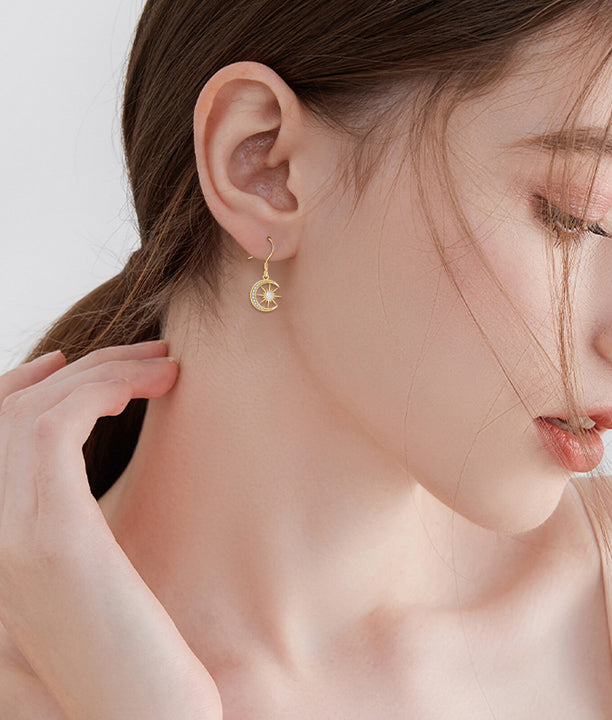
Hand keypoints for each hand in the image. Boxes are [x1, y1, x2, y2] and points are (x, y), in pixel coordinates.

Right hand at [0, 342, 222, 719]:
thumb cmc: (130, 662)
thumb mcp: (89, 584)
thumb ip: (68, 531)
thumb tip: (81, 485)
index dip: (20, 388)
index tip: (68, 362)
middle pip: (8, 413)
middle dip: (80, 369)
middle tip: (144, 352)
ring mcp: (2, 536)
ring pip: (33, 411)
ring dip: (101, 372)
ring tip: (163, 364)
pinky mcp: (46, 535)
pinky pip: (55, 427)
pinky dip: (98, 391)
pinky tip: (144, 387)